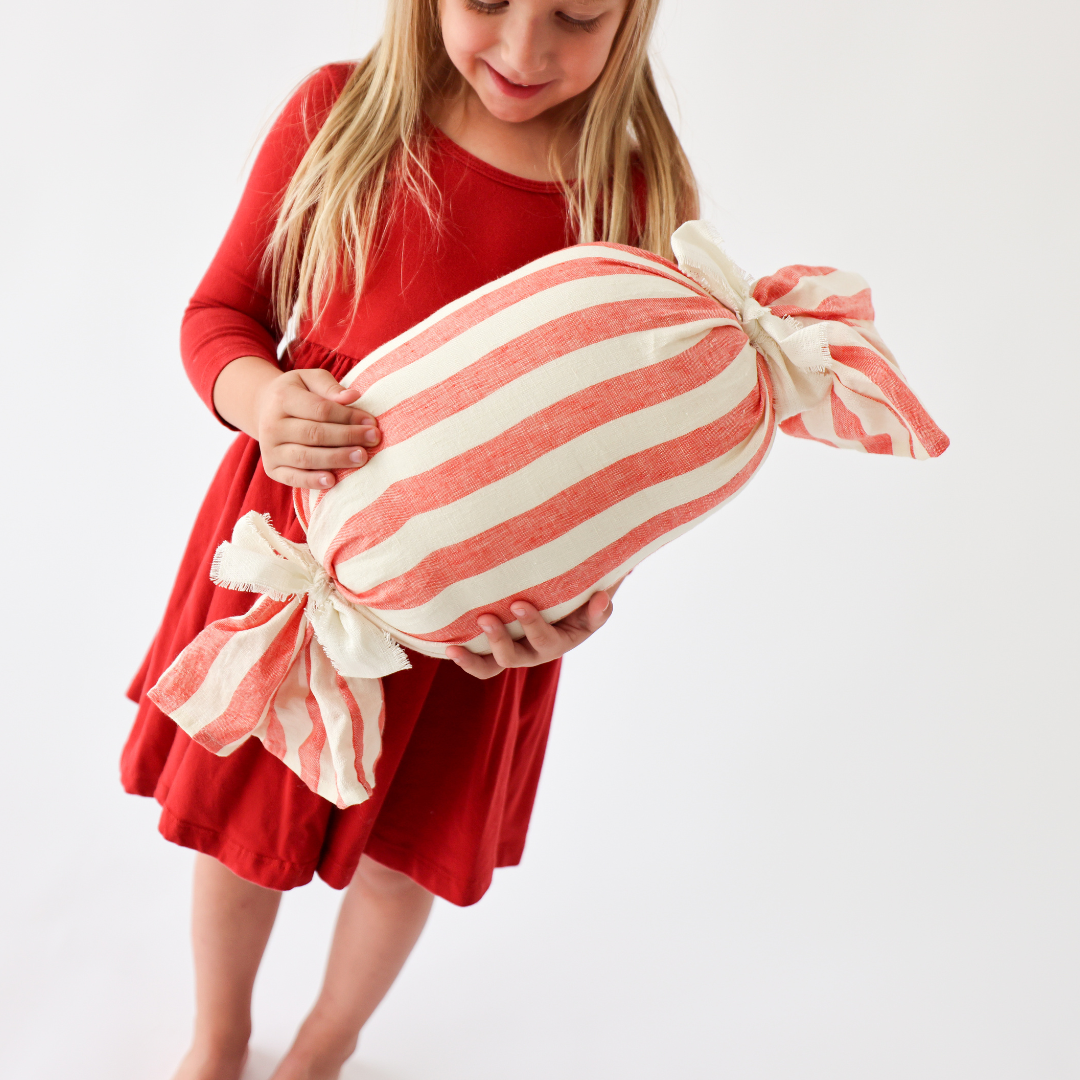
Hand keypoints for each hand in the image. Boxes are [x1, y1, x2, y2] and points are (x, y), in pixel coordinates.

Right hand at [254, 368, 380, 489]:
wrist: (264, 409)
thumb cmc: (298, 393)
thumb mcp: (310, 379)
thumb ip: (330, 387)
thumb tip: (353, 396)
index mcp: (282, 398)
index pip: (320, 410)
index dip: (348, 417)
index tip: (371, 422)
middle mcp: (271, 424)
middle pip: (314, 434)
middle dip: (347, 437)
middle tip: (372, 439)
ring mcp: (269, 448)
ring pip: (305, 457)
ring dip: (336, 459)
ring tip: (361, 458)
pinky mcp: (271, 468)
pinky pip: (292, 478)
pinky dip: (312, 481)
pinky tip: (333, 480)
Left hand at [445, 590, 614, 679]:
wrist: (568, 604)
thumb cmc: (582, 602)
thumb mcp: (596, 607)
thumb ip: (600, 607)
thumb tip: (601, 598)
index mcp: (558, 643)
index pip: (545, 639)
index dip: (531, 625)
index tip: (518, 604)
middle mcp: (533, 653)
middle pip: (513, 657)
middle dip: (499, 639)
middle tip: (486, 617)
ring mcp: (513, 653)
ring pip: (493, 666)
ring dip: (475, 657)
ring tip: (456, 644)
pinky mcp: (496, 650)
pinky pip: (481, 664)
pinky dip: (464, 659)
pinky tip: (449, 647)